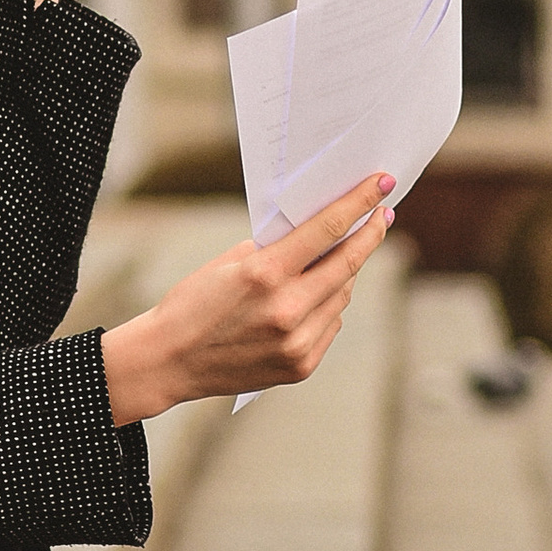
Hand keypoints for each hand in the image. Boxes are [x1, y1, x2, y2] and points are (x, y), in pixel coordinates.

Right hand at [99, 179, 394, 426]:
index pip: (327, 229)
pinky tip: (311, 299)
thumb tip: (320, 235)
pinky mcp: (301, 366)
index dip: (359, 203)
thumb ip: (276, 250)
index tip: (382, 185)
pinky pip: (330, 325)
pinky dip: (326, 307)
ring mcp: (297, 343)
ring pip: (341, 296)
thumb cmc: (192, 303)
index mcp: (265, 274)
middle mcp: (287, 310)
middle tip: (382, 216)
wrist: (168, 360)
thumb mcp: (229, 263)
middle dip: (369, 235)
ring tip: (335, 258)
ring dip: (343, 273)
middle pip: (347, 264)